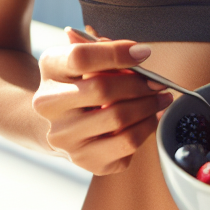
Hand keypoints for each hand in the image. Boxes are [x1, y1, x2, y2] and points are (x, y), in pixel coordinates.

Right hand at [32, 27, 172, 174]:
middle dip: (139, 85)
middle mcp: (49, 105)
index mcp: (50, 68)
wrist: (63, 122)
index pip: (80, 57)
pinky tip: (150, 118)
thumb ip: (107, 49)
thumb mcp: (85, 58)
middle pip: (102, 89)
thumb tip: (138, 52)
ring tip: (160, 99)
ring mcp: (65, 136)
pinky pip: (127, 143)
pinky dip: (146, 127)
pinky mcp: (85, 159)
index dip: (116, 53)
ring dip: (148, 106)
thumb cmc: (81, 83)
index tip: (143, 53)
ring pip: (118, 118)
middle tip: (158, 83)